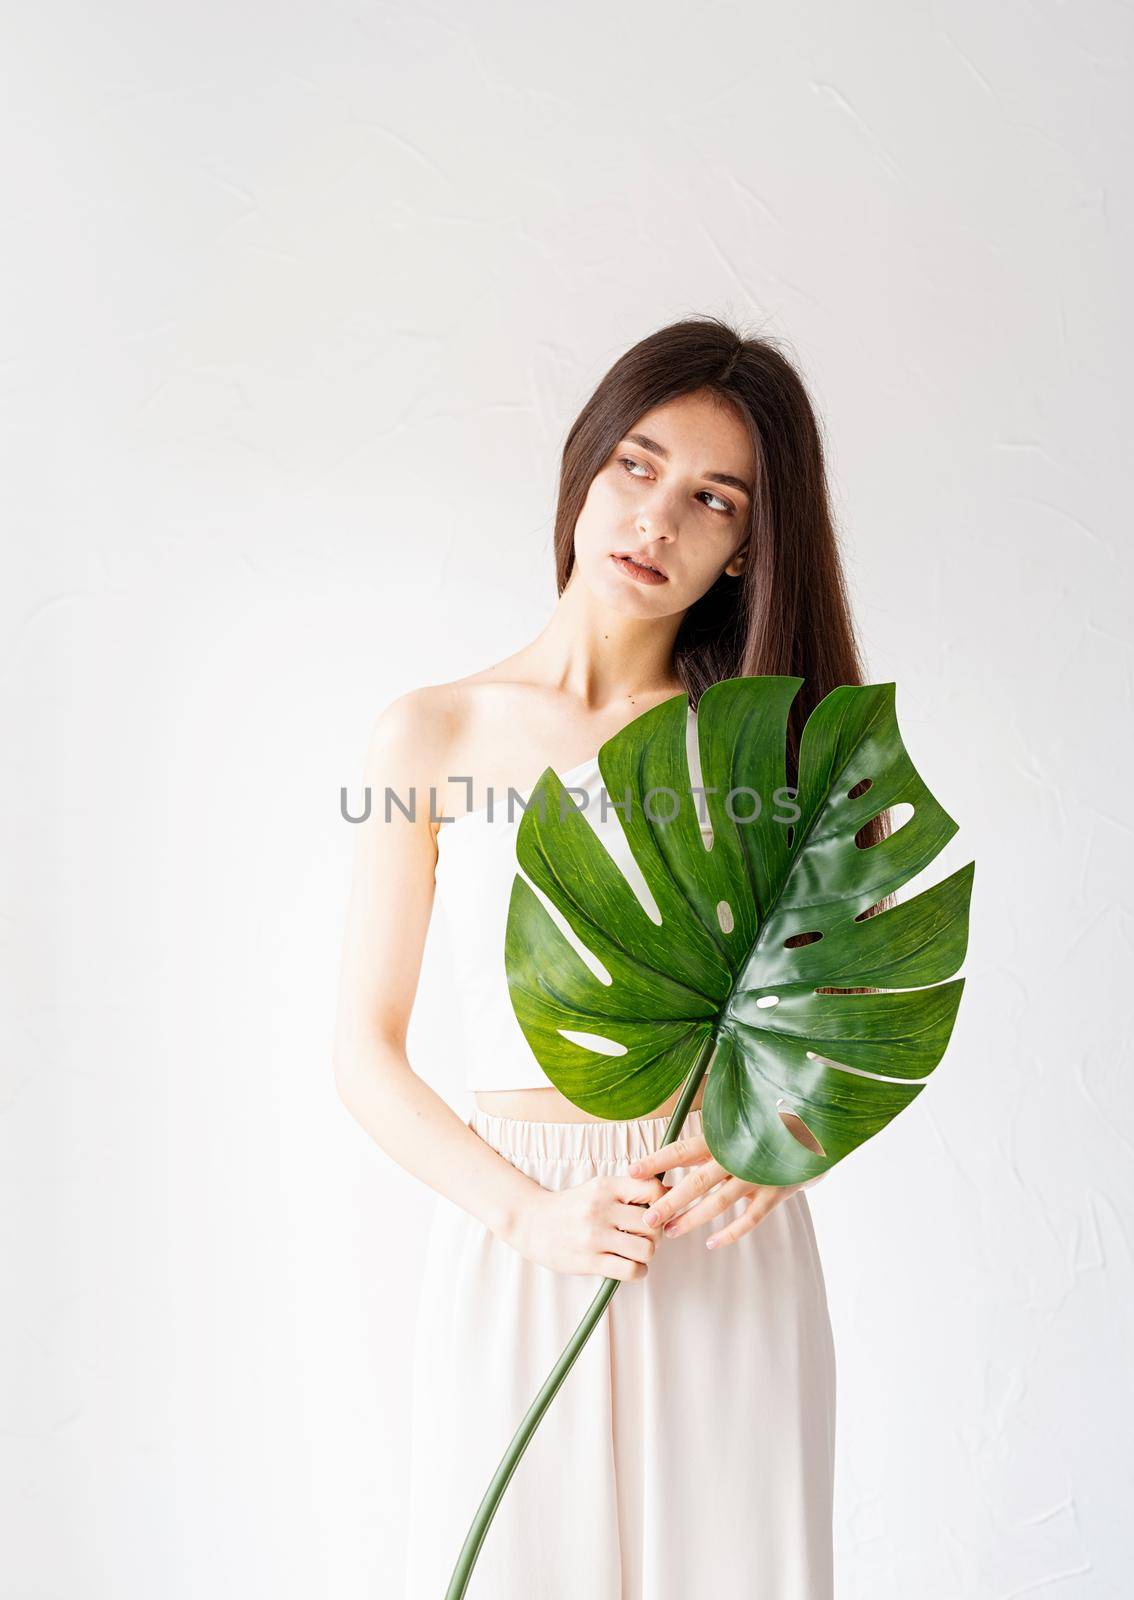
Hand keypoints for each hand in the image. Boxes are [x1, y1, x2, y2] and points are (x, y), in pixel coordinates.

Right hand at [508, 1171, 668, 1279]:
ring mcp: (595, 1236)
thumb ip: (629, 1189)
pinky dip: (638, 1271)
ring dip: (647, 1254)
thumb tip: (669, 1192)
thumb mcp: (597, 1188)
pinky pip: (631, 1270)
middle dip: (656, 1233)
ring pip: (647, 1249)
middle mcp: (601, 1208)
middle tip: (645, 1236)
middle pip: (653, 1223)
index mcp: (606, 1186)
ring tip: (637, 1252)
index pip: (652, 1189)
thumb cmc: (572, 1207)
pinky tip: (630, 1266)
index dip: (662, 1202)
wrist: (532, 1223)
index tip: (655, 1211)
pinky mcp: (590, 1261)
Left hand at [628, 1133, 804, 1251]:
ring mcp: (758, 1176)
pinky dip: (731, 1232)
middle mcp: (738, 1156)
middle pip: (697, 1182)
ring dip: (693, 1219)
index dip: (658, 1160)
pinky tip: (711, 1243)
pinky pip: (750, 1219)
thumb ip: (707, 1143)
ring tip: (669, 1232)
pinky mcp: (776, 1192)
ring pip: (720, 1203)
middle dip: (670, 1202)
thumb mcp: (734, 1129)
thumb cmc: (762, 1130)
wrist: (812, 1133)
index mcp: (723, 1137)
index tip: (632, 1171)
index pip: (683, 1149)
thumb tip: (668, 1155)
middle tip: (648, 1219)